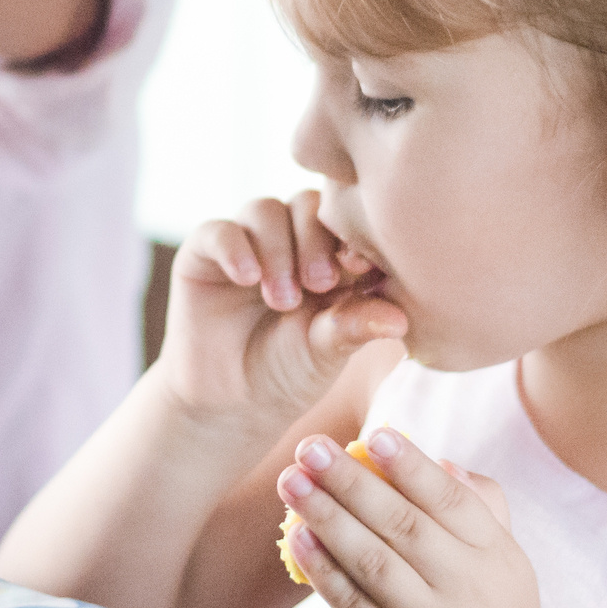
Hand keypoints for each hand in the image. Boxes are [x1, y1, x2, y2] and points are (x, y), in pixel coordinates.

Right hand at [155, 192, 407, 432]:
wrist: (229, 402)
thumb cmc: (289, 372)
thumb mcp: (327, 352)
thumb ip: (355, 327)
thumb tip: (401, 319)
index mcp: (331, 255)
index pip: (346, 223)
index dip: (355, 237)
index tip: (360, 267)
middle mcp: (290, 239)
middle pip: (307, 205)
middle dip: (315, 241)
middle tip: (320, 285)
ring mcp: (247, 241)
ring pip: (265, 211)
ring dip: (277, 249)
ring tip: (283, 300)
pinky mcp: (205, 252)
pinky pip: (220, 230)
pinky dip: (235, 247)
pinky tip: (246, 278)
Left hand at [279, 425, 593, 607]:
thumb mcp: (508, 563)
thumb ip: (481, 507)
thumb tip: (439, 459)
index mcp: (496, 557)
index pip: (452, 501)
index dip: (412, 466)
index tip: (377, 434)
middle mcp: (462, 588)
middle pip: (402, 525)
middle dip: (350, 480)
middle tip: (310, 447)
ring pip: (371, 561)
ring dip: (325, 517)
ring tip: (292, 482)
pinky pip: (351, 605)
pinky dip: (322, 569)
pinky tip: (298, 536)